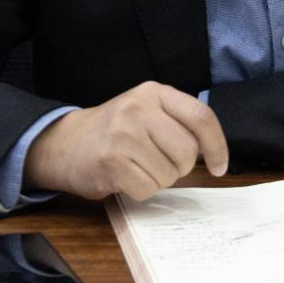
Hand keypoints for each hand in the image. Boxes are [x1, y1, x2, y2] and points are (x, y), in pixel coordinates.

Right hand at [24, 81, 228, 200]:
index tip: (219, 166)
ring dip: (158, 180)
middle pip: (187, 151)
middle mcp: (139, 108)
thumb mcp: (146, 111)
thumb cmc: (114, 131)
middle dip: (180, 167)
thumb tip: (213, 152)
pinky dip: (140, 191)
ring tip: (137, 167)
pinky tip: (125, 177)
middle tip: (159, 163)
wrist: (63, 143)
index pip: (201, 117)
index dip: (217, 145)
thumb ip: (177, 122)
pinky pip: (147, 189)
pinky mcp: (111, 162)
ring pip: (168, 174)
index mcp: (153, 92)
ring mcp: (123, 134)